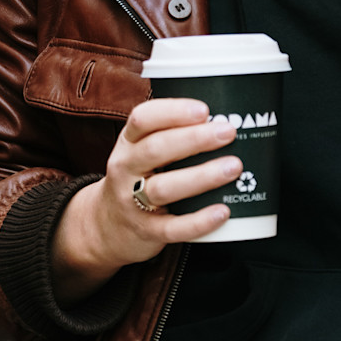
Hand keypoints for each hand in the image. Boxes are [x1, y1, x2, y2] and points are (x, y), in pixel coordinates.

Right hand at [52, 99, 240, 301]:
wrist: (107, 226)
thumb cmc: (138, 180)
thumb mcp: (142, 152)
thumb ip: (172, 136)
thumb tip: (224, 120)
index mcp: (129, 143)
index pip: (142, 119)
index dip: (173, 112)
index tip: (204, 110)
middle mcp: (126, 169)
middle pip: (156, 149)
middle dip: (194, 139)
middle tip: (228, 132)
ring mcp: (132, 201)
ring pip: (164, 188)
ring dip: (202, 176)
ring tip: (234, 167)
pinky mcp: (146, 230)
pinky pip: (172, 228)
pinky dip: (199, 221)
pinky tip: (222, 212)